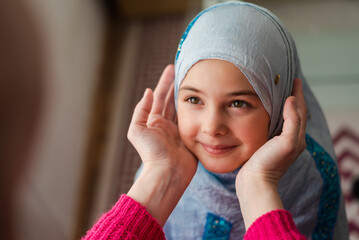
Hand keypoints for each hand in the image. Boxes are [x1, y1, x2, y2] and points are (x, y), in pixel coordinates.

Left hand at [127, 65, 196, 225]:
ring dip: (188, 94)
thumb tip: (149, 91)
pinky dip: (197, 108)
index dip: (165, 82)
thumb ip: (141, 110)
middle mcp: (166, 123)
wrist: (167, 172)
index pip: (160, 96)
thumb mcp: (138, 130)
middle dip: (177, 84)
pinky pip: (194, 119)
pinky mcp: (190, 136)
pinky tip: (203, 99)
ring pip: (184, 107)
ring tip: (194, 80)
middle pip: (173, 99)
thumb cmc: (151, 153)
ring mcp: (179, 129)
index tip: (171, 68)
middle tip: (185, 70)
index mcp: (154, 120)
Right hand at [236, 78, 306, 228]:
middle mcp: (290, 139)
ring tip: (276, 94)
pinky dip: (274, 115)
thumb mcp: (285, 142)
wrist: (255, 183)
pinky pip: (275, 125)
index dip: (298, 94)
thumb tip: (291, 100)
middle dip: (293, 98)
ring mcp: (279, 143)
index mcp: (297, 136)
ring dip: (283, 106)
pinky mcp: (268, 146)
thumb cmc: (269, 163)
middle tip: (286, 84)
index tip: (295, 80)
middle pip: (294, 113)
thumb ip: (291, 121)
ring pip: (284, 119)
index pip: (300, 110)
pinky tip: (266, 113)